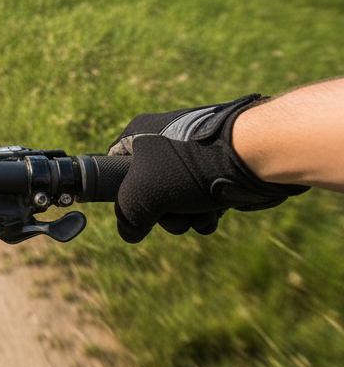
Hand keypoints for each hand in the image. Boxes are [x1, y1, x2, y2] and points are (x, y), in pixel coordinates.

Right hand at [108, 95, 308, 242]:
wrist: (253, 157)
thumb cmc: (190, 169)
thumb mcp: (141, 195)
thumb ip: (126, 217)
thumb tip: (129, 233)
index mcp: (139, 133)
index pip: (114, 165)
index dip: (118, 190)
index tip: (132, 206)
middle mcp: (164, 140)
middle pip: (147, 189)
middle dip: (161, 213)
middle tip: (172, 216)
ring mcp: (192, 155)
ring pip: (176, 198)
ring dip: (185, 217)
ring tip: (199, 215)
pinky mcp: (217, 168)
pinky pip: (201, 197)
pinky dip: (206, 210)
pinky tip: (216, 212)